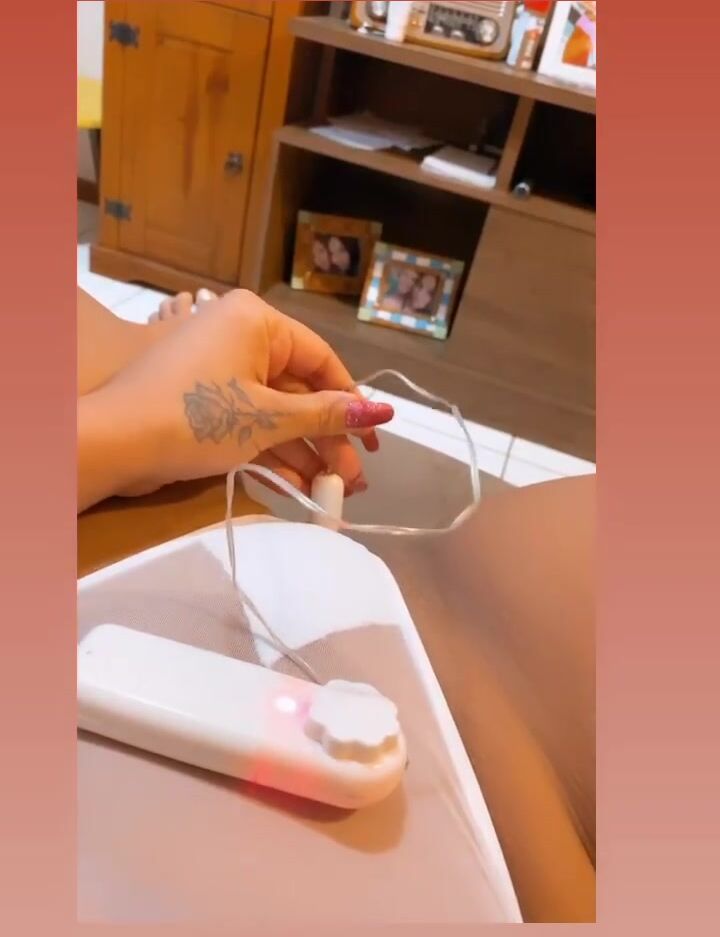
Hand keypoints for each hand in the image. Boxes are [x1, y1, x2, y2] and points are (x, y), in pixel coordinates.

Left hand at [81, 290, 392, 503]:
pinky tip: (298, 488)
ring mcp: (220, 373)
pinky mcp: (204, 404)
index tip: (374, 441)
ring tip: (331, 493)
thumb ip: (327, 416)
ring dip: (304, 454)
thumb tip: (384, 412)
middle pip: (300, 392)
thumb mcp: (268, 417)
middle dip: (327, 440)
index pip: (321, 360)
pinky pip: (250, 423)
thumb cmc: (197, 416)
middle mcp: (241, 338)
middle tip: (352, 482)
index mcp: (257, 322)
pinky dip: (272, 454)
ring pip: (276, 413)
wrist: (114, 444)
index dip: (352, 403)